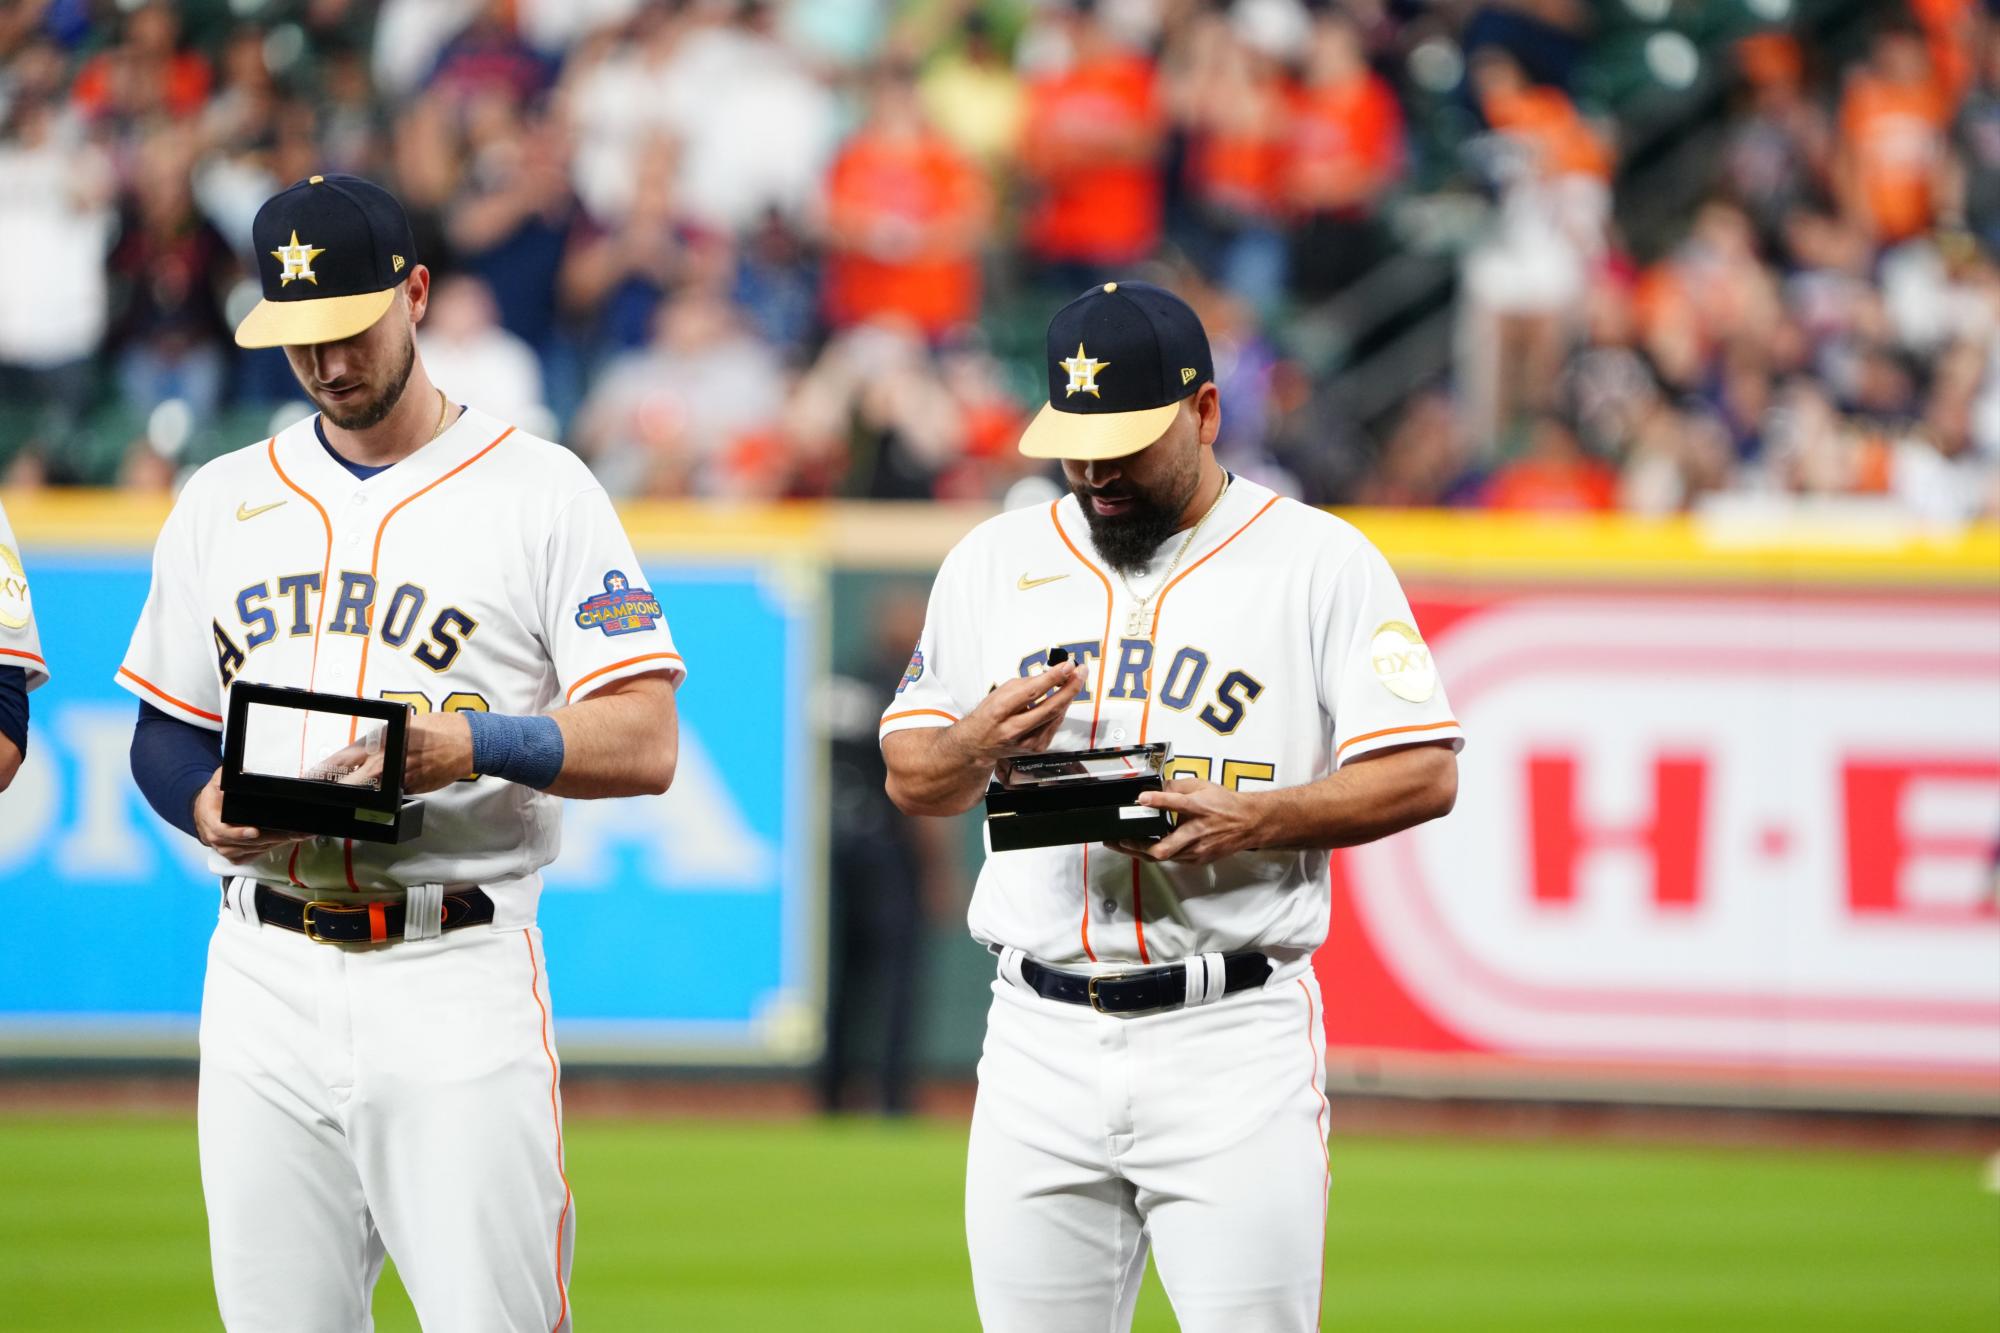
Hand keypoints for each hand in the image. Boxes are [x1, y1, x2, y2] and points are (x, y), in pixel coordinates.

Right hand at [191, 768, 312, 860]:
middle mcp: (217, 838)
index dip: (239, 833)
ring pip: (254, 850)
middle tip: (295, 832)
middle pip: (247, 843)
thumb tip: (243, 767)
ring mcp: (226, 848)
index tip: (254, 831)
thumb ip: (227, 775)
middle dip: (273, 838)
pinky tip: (284, 840)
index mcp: (211, 820)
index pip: (223, 831)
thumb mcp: (217, 781)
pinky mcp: (235, 855)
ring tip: (297, 834)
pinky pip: (254, 855)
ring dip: (276, 843)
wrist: (204, 811)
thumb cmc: (213, 796)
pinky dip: (270, 848)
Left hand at [313, 712, 473, 796]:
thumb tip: (355, 756)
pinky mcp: (409, 788)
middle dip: (332, 789)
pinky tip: (377, 794)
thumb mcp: (401, 726)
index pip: (341, 759)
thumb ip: (377, 742)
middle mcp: (385, 760)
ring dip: (353, 795)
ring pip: (367, 791)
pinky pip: (389, 794)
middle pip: (348, 781)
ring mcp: (397, 777)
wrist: (465, 742)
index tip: (309, 778)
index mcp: (379, 741)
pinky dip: (380, 795)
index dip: (322, 771)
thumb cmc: (434, 730)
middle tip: (317, 794)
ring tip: (341, 798)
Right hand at [943, 662, 1083, 766]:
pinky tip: (1062, 698)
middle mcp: (1014, 730)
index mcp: (1000, 711)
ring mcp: (1027, 742)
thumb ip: (1026, 684)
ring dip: (1069, 696)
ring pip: (1056, 716)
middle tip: (1081, 672)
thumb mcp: (1000, 692)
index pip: (1032, 692)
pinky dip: (1061, 709)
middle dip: (1070, 687)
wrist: (979, 744)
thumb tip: (1052, 673)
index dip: (1052, 678)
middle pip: (1050, 708)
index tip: (1067, 665)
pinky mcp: (1037, 748)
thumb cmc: (989, 715)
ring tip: (1075, 680)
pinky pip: (1055, 724)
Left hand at [1106, 777, 1265, 866]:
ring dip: (1140, 852)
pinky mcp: (1197, 859)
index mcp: (1198, 808)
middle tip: (1119, 839)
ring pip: (1163, 857)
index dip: (1157, 801)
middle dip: (1138, 845)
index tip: (1141, 798)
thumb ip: (1177, 785)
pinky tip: (1141, 849)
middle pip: (1164, 847)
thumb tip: (1155, 786)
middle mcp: (1196, 832)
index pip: (1176, 803)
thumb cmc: (1225, 805)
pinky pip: (1172, 859)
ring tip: (1121, 845)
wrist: (1248, 823)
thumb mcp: (1201, 786)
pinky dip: (1155, 854)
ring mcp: (1196, 850)